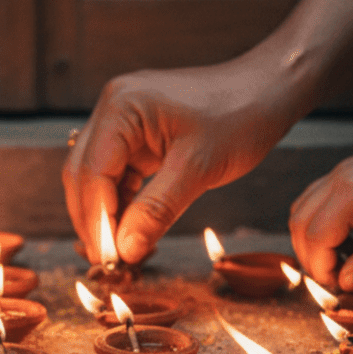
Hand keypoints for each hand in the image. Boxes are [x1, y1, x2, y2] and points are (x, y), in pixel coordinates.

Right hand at [63, 58, 303, 264]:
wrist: (269, 90)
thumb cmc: (241, 116)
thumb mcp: (199, 168)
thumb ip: (156, 210)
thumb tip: (125, 251)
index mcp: (121, 108)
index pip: (91, 173)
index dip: (96, 221)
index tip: (109, 259)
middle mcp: (113, 110)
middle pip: (83, 175)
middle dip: (94, 221)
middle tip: (110, 262)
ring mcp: (122, 122)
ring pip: (97, 179)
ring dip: (106, 215)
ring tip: (122, 252)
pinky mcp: (137, 135)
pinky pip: (118, 175)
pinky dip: (123, 204)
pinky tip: (133, 229)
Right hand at [289, 133, 352, 291]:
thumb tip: (344, 285)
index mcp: (351, 192)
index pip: (315, 237)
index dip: (321, 269)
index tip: (339, 290)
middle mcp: (338, 177)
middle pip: (300, 223)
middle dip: (310, 257)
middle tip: (335, 280)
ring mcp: (341, 171)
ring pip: (303, 209)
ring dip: (312, 240)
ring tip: (341, 261)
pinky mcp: (350, 171)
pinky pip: (318, 199)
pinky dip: (321, 224)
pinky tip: (347, 240)